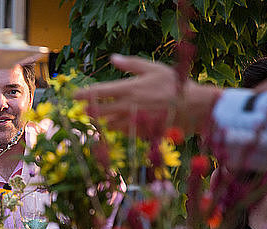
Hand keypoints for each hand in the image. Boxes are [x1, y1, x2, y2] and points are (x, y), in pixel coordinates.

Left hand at [75, 54, 220, 134]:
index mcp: (129, 89)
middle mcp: (128, 106)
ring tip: (100, 118)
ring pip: (109, 124)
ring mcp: (133, 121)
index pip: (99, 93)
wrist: (192, 107)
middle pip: (99, 112)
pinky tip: (119, 125)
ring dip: (103, 121)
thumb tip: (112, 58)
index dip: (84, 95)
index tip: (74, 96)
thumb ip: (131, 64)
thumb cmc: (173, 84)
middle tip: (83, 110)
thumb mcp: (153, 68)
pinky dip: (118, 129)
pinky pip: (122, 133)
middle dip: (89, 111)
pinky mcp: (139, 132)